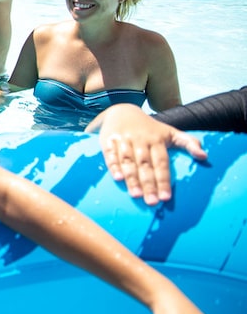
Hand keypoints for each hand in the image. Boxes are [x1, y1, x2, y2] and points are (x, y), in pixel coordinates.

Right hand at [87, 104, 206, 204]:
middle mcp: (140, 140)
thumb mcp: (170, 132)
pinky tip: (117, 179)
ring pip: (128, 161)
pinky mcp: (108, 140)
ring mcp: (123, 140)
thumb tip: (205, 157)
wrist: (122, 111)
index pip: (161, 162)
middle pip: (145, 164)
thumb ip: (188, 142)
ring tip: (135, 195)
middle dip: (148, 184)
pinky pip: (111, 155)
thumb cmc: (149, 128)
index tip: (166, 198)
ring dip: (131, 178)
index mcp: (156, 140)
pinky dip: (113, 166)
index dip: (163, 180)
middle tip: (151, 202)